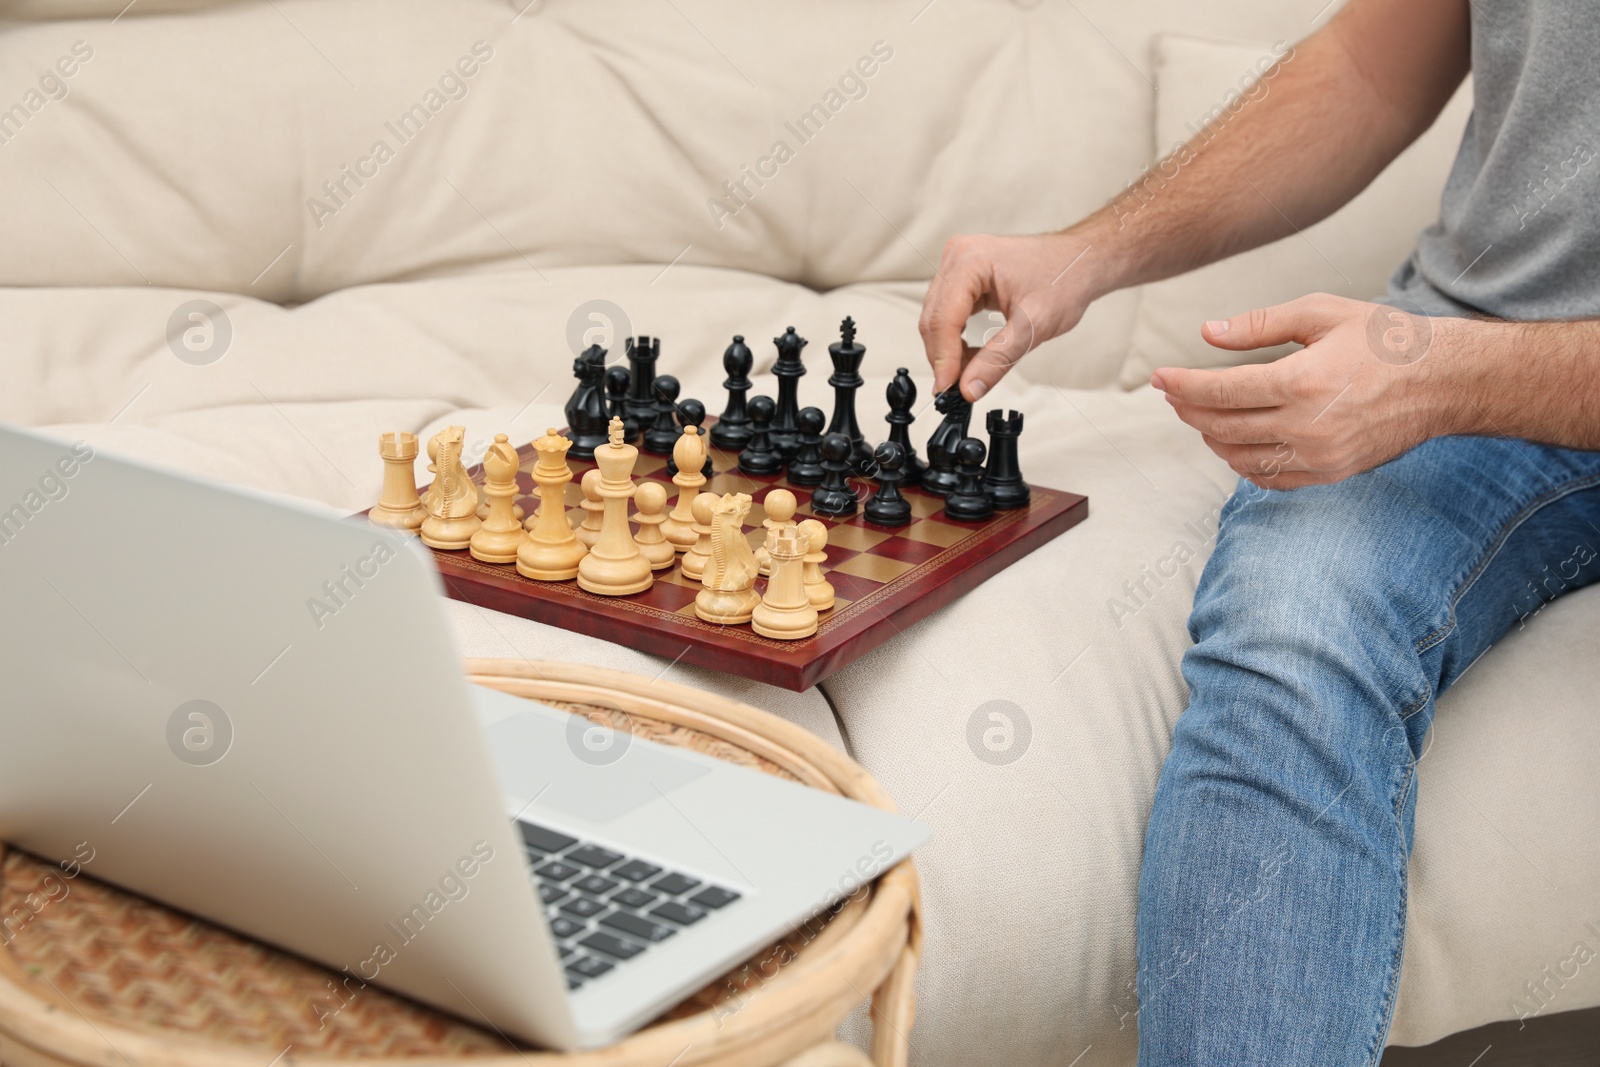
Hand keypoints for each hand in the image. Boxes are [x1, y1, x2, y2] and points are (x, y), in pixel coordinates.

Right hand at [918, 232, 1099, 401]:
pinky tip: (969, 356)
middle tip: (954, 390)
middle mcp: (959, 256)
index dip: (943, 358)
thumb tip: (969, 388)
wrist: (1081, 262)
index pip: (944, 318)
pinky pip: (947, 312)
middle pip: (934, 318)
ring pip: (937, 318)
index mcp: (971, 260)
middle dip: (942, 357)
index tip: (946, 389)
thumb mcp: (1033, 326)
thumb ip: (997, 359)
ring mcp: (959, 264)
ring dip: (947, 350)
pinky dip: (954, 339)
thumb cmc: (1065, 279)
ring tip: (966, 375)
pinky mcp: (964, 275)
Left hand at [1153, 294, 1449, 488]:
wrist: (1443, 381)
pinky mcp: (1331, 473)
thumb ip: (1260, 324)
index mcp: (1302, 381)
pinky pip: (1270, 478)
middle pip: (1222, 426)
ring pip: (1240, 458)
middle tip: (1174, 395)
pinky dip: (1243, 463)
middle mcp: (1307, 425)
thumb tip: (1208, 333)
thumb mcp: (1322, 313)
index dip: (1182, 386)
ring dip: (1212, 437)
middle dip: (1189, 410)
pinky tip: (1235, 442)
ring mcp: (1319, 455)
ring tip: (1201, 416)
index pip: (1221, 391)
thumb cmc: (1383, 339)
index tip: (1158, 379)